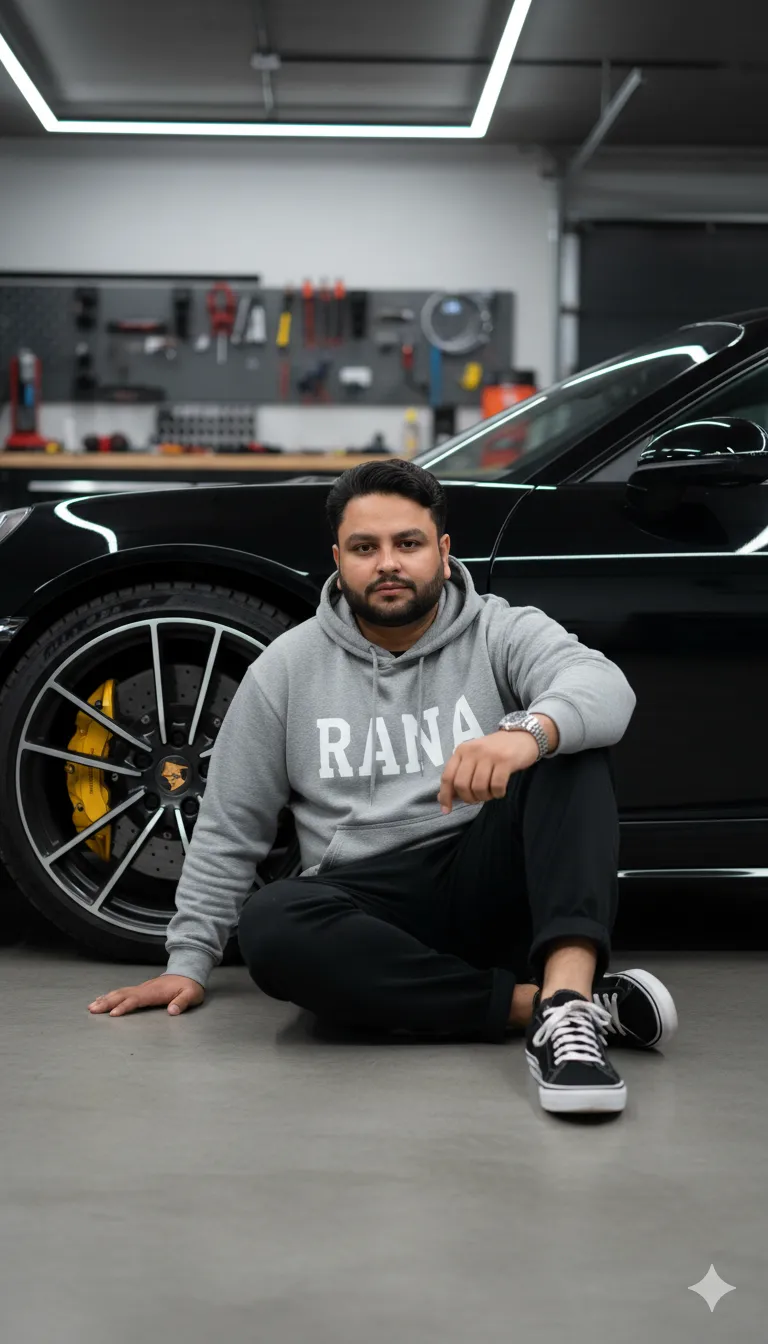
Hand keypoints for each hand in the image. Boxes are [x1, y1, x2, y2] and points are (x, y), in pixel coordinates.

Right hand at [88, 974, 204, 1017]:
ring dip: (106, 999)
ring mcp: (142, 988)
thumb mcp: (191, 995)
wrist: (189, 973)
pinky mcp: (141, 989)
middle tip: (92, 1009)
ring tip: (92, 1006)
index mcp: (155, 992)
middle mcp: (145, 989)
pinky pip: (123, 992)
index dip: (125, 1006)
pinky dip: (111, 996)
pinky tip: (103, 999)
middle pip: (123, 995)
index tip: (113, 1014)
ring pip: (120, 993)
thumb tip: (172, 1011)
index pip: (136, 999)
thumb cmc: (190, 986)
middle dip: (107, 1002)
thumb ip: (182, 1002)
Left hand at [437, 730, 539, 812]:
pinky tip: (500, 791)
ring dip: (484, 797)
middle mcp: (473, 751)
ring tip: (490, 794)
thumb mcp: (474, 759)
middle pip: (462, 785)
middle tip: (477, 799)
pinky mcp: (505, 760)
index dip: (445, 796)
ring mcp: (489, 755)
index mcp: (461, 751)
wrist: (522, 736)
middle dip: (468, 798)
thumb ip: (459, 776)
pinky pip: (496, 785)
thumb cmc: (495, 751)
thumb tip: (442, 798)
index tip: (446, 810)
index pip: (447, 776)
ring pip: (479, 787)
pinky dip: (497, 794)